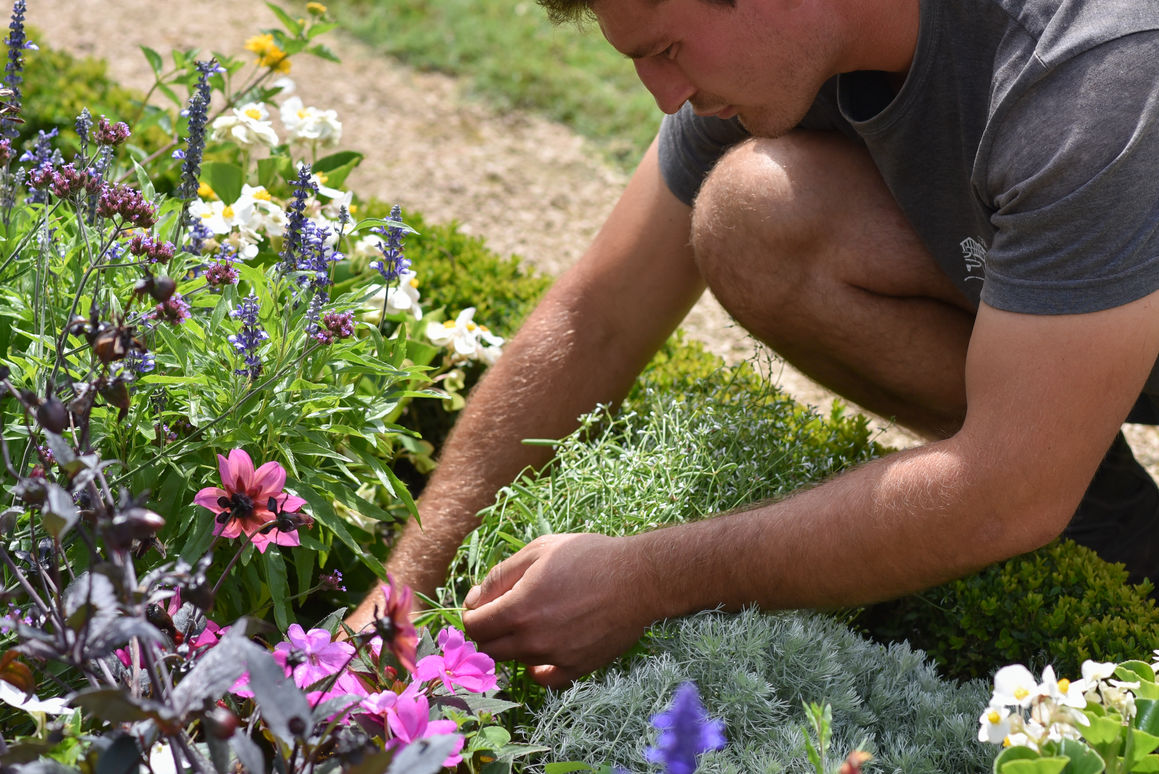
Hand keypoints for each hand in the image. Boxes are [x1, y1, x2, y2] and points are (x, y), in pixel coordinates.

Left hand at [461, 533, 657, 687]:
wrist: (638, 579)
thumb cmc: (588, 557)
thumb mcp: (538, 551)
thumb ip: (500, 576)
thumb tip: (473, 600)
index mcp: (517, 609)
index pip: (474, 625)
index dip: (473, 612)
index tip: (483, 602)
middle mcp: (532, 640)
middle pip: (489, 648)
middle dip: (488, 630)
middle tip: (503, 612)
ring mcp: (554, 657)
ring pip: (516, 660)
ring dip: (515, 643)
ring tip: (535, 618)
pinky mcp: (577, 667)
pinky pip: (545, 679)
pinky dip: (537, 668)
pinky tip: (543, 650)